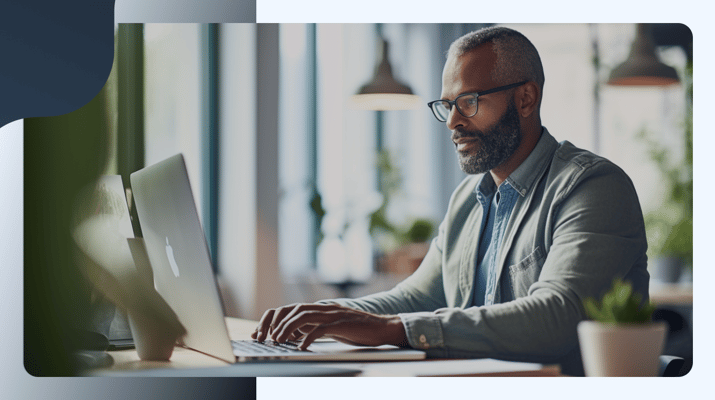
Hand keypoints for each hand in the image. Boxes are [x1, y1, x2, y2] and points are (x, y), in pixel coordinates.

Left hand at [251, 303, 408, 349]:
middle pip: (294, 309)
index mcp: (322, 309)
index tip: (266, 332)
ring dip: (288, 328)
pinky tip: (302, 347)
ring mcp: (334, 314)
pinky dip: (308, 337)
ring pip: (304, 315)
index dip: (277, 318)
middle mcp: (325, 309)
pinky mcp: (342, 324)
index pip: (293, 308)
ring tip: (279, 340)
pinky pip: (321, 328)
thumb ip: (316, 327)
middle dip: (278, 322)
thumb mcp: (333, 327)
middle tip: (269, 337)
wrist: (383, 328)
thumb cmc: (359, 330)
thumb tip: (297, 335)